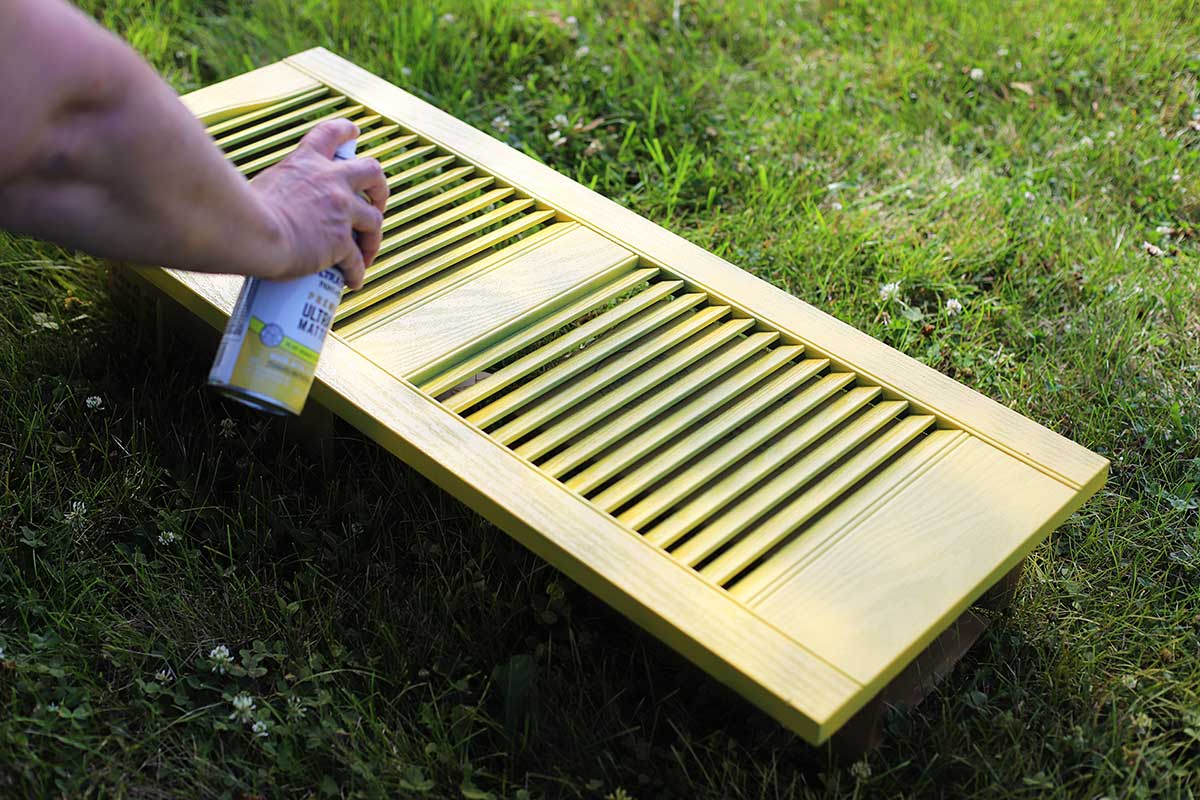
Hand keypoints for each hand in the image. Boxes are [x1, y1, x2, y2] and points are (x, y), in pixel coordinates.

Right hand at [248, 119, 387, 289]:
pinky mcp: (341, 242)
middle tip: (377, 202)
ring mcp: (341, 211)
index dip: (345, 131)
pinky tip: (353, 281)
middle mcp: (330, 181)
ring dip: (373, 239)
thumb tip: (269, 208)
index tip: (353, 133)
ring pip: (375, 220)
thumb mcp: (263, 185)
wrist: (250, 231)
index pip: (330, 134)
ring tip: (367, 252)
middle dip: (380, 188)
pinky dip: (357, 272)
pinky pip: (357, 260)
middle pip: (372, 173)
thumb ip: (278, 191)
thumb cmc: (243, 212)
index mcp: (306, 162)